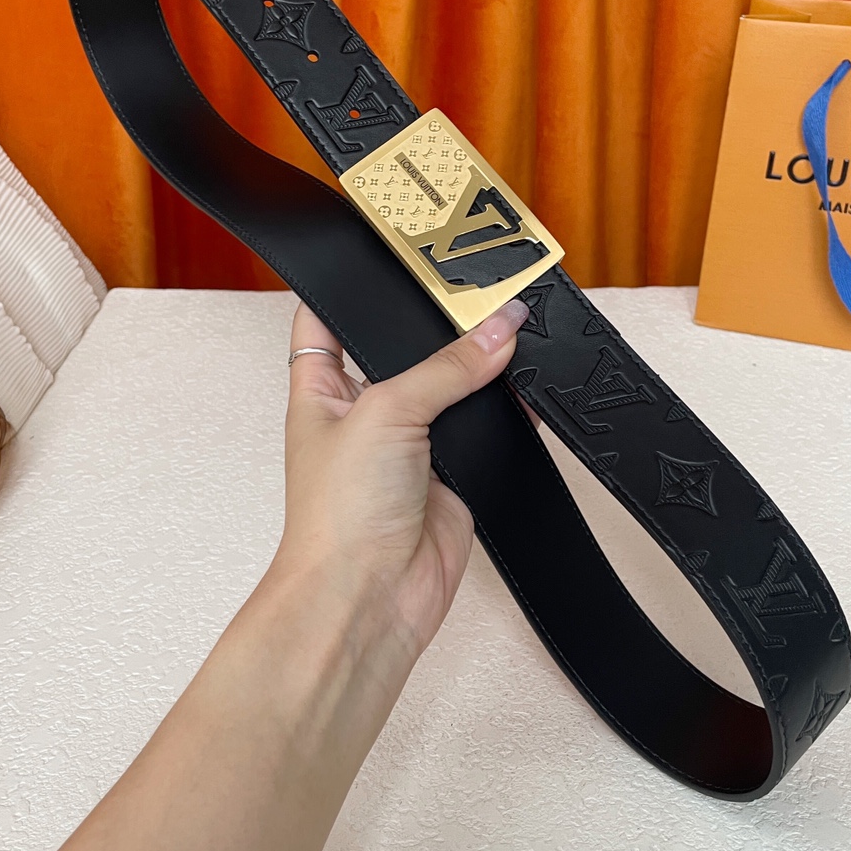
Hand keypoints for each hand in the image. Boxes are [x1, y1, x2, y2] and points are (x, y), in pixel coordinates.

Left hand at [277, 297, 529, 658]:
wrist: (369, 597)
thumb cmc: (337, 514)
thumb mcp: (385, 412)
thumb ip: (446, 368)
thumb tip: (498, 328)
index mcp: (322, 389)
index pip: (326, 319)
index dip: (352, 286)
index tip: (389, 253)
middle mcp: (364, 412)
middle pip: (403, 348)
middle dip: (436, 322)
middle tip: (473, 281)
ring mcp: (411, 443)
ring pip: (451, 387)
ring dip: (478, 363)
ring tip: (508, 319)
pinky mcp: (454, 473)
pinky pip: (486, 429)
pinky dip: (508, 408)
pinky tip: (527, 381)